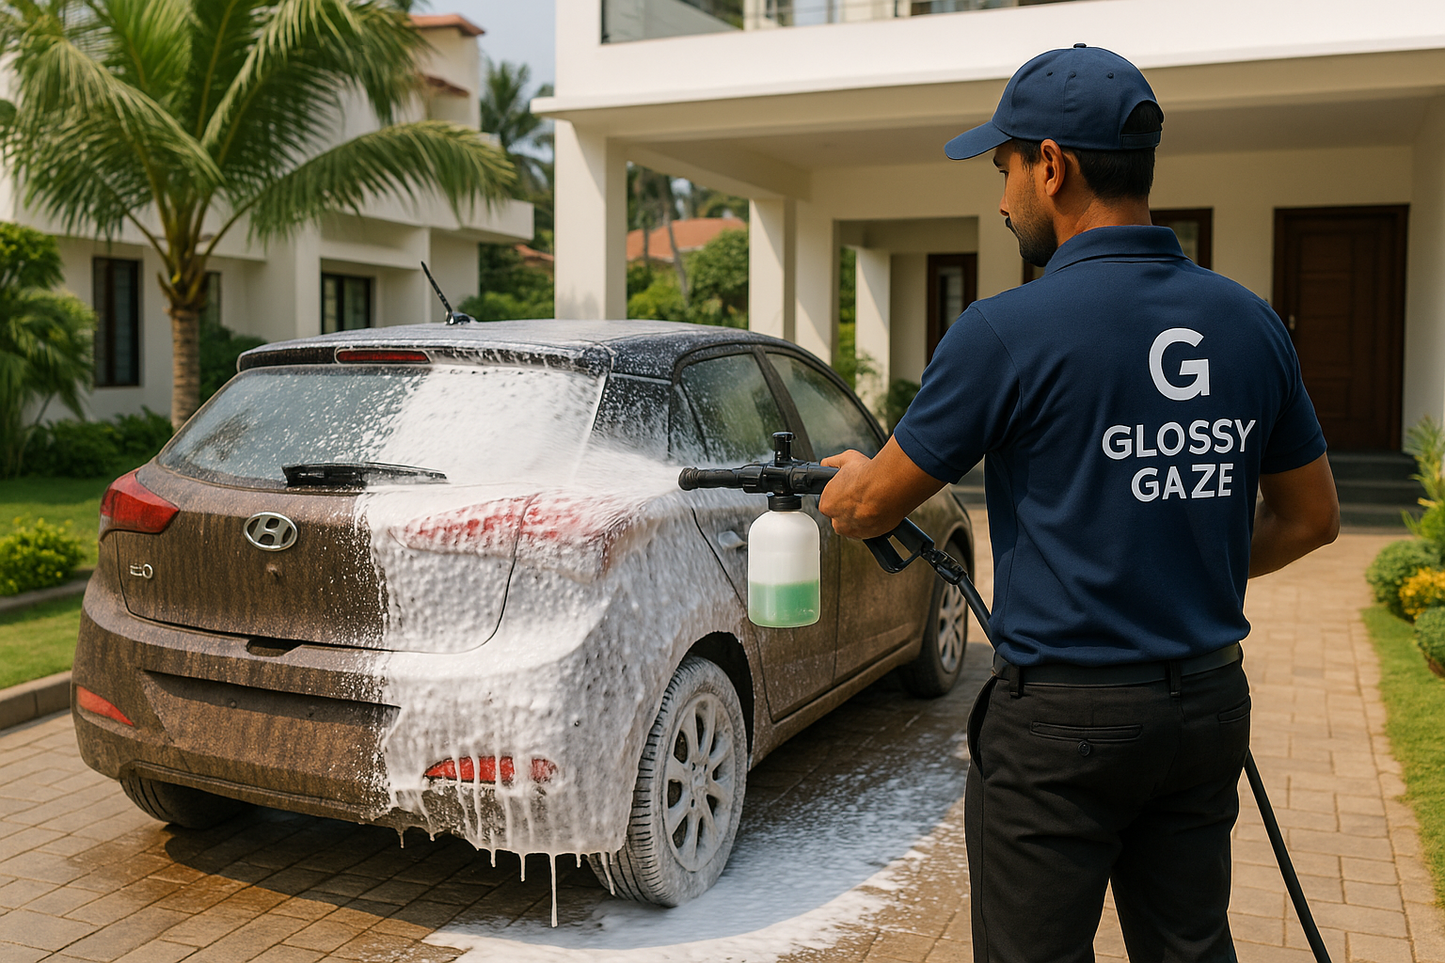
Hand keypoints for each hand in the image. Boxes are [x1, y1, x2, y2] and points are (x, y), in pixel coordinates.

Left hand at [818, 438, 945, 538]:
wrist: (889, 486)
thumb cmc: (868, 474)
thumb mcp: (845, 459)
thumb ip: (831, 463)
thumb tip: (826, 464)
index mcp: (827, 505)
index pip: (830, 504)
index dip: (841, 496)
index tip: (851, 491)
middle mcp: (837, 521)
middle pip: (842, 517)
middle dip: (851, 508)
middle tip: (863, 496)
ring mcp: (854, 531)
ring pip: (856, 525)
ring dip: (862, 517)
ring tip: (873, 502)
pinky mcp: (870, 536)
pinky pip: (870, 530)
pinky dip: (874, 522)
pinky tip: (879, 509)